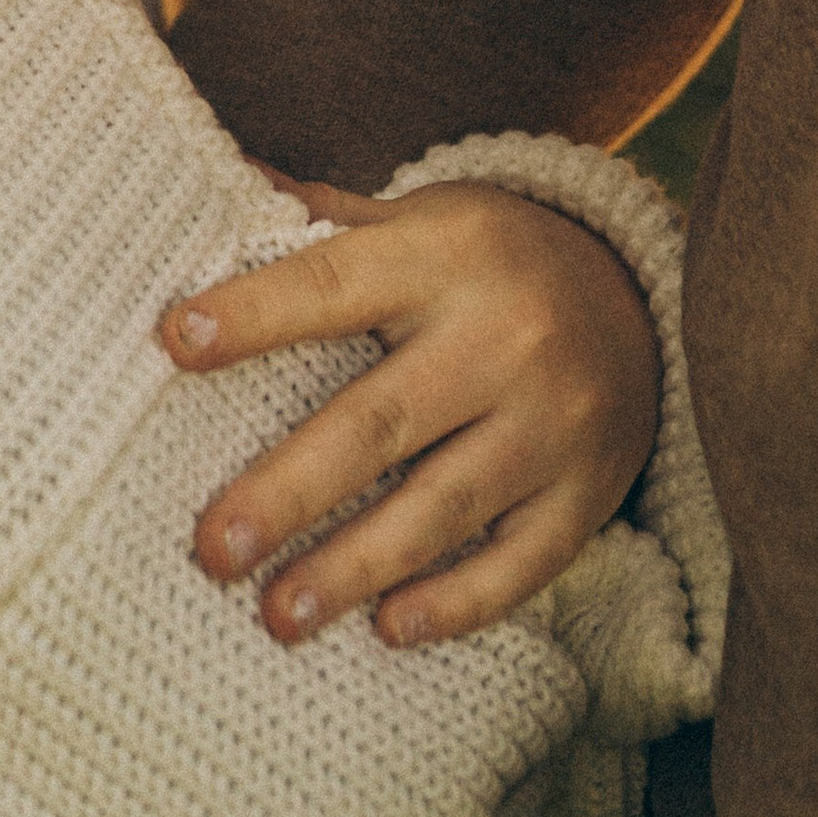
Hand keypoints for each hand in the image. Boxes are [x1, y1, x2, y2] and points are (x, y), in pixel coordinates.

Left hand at [158, 180, 659, 648]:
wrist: (642, 295)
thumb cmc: (489, 258)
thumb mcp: (417, 218)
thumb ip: (322, 220)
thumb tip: (215, 186)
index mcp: (442, 256)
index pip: (333, 282)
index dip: (256, 312)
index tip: (175, 342)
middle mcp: (501, 338)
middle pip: (381, 420)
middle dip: (290, 490)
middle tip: (213, 549)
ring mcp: (551, 422)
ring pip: (444, 505)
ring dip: (357, 566)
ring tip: (278, 615)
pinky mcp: (588, 493)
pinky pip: (522, 563)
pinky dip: (457, 603)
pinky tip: (390, 629)